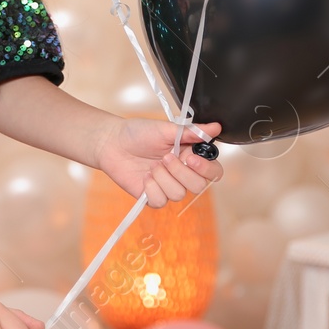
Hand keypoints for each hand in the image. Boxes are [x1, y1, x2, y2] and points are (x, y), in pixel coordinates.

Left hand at [96, 118, 223, 206]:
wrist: (112, 143)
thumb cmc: (138, 133)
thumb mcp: (166, 129)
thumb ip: (192, 132)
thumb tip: (216, 127)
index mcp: (190, 155)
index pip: (213, 171)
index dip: (206, 169)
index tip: (190, 158)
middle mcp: (182, 173)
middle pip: (198, 186)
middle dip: (180, 172)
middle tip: (165, 157)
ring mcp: (168, 186)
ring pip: (178, 194)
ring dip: (163, 177)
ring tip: (152, 165)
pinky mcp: (153, 196)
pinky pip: (160, 201)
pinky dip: (152, 188)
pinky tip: (144, 176)